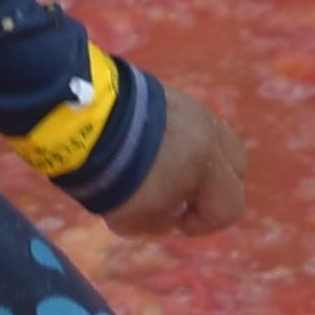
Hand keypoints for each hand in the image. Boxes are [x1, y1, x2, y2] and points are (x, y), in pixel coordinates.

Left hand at [101, 85, 245, 238]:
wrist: (78, 116)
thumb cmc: (108, 172)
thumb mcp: (135, 218)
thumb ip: (162, 222)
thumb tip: (170, 214)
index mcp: (206, 162)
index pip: (230, 205)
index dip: (204, 224)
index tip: (176, 222)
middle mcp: (207, 130)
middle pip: (235, 166)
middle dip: (212, 187)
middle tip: (178, 195)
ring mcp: (190, 105)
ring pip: (215, 140)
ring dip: (198, 160)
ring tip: (163, 169)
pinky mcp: (169, 91)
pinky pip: (190, 122)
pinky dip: (179, 138)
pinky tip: (147, 146)